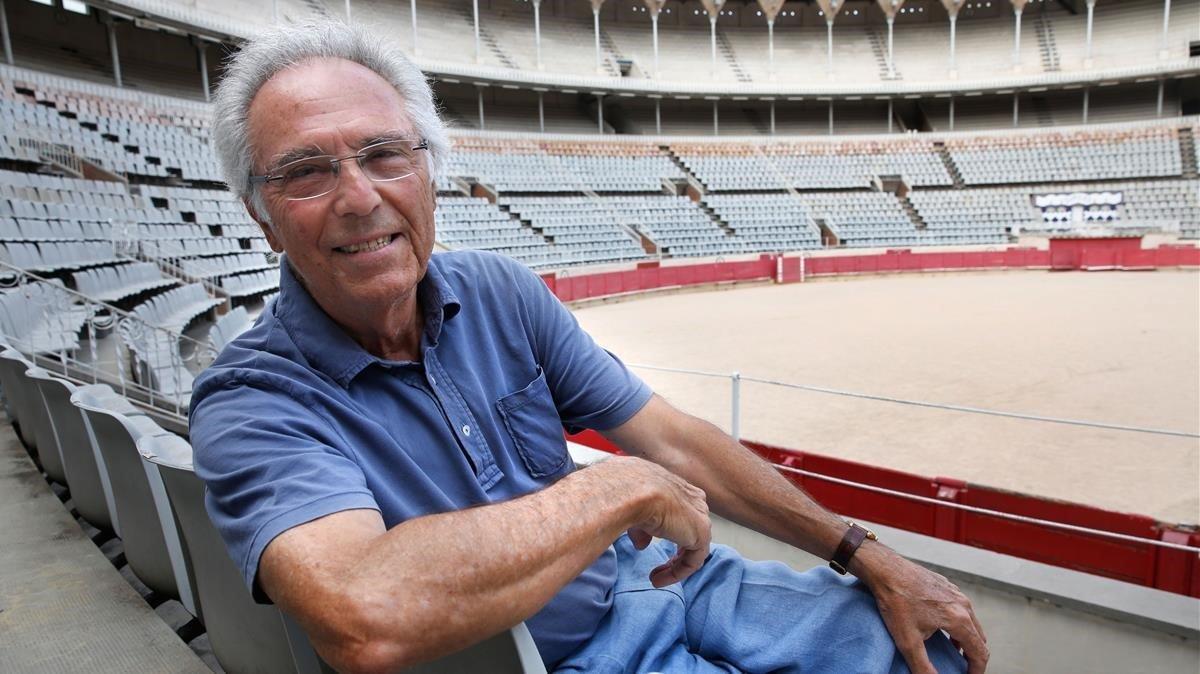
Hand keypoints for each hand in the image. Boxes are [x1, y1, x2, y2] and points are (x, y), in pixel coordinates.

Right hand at [592, 456, 711, 586]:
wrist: (635, 491)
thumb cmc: (630, 491)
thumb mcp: (635, 509)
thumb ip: (642, 528)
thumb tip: (641, 545)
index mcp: (680, 489)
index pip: (682, 515)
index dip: (670, 533)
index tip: (651, 545)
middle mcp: (694, 500)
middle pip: (690, 532)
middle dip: (676, 553)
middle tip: (658, 569)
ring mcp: (700, 517)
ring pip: (693, 548)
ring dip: (674, 566)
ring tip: (655, 578)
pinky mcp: (701, 534)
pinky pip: (693, 561)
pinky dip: (676, 573)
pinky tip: (657, 580)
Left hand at [853, 543, 988, 673]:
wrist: (885, 569)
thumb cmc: (895, 601)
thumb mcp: (908, 641)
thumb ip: (923, 666)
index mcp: (959, 619)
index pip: (980, 652)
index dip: (976, 670)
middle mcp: (963, 604)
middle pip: (979, 638)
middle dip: (973, 656)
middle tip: (962, 668)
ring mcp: (956, 592)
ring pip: (971, 622)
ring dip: (966, 639)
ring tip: (954, 651)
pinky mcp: (946, 585)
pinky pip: (961, 608)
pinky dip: (959, 623)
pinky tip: (942, 627)